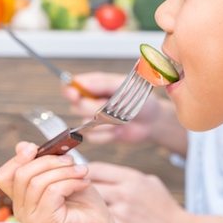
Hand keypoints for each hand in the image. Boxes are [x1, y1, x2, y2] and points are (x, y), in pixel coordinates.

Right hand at [0, 142, 124, 222]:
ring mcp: (31, 219)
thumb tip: (23, 146)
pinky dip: (70, 182)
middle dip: (48, 161)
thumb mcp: (62, 176)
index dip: (17, 158)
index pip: (4, 176)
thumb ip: (43, 164)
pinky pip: (52, 191)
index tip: (36, 148)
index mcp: (22, 199)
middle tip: (71, 160)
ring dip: (64, 171)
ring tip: (82, 171)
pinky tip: (84, 183)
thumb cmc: (83, 203)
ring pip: (38, 182)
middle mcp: (22, 211)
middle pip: (21, 175)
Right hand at [62, 72, 188, 155]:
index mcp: (95, 85)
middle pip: (75, 106)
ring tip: (120, 118)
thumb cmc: (141, 100)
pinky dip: (108, 135)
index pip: (71, 85)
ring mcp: (94, 118)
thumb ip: (104, 85)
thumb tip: (84, 84)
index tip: (75, 94)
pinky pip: (94, 138)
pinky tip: (120, 130)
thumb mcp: (125, 87)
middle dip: (92, 108)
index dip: (69, 89)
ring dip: (104, 123)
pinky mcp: (99, 133)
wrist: (152, 120)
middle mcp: (91, 101)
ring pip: (84, 123)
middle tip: (110, 105)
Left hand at [88, 162, 222, 222]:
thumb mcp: (150, 183)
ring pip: (90, 206)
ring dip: (86, 208)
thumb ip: (127, 177)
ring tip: (85, 211)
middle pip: (87, 186)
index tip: (80, 178)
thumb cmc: (164, 208)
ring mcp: (121, 213)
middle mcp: (125, 193)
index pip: (94, 168)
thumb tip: (103, 174)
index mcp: (132, 178)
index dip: (83, 172)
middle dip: (80, 190)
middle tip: (77, 196)